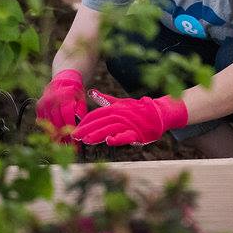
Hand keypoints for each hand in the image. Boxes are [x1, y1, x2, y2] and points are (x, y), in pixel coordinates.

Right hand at [35, 69, 86, 141]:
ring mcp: (44, 102)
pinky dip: (48, 130)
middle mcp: (52, 98)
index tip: (75, 140)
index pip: (67, 115)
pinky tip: (54, 138)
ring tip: (62, 146)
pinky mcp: (39, 106)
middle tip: (70, 147)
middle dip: (64, 136)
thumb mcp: (81, 98)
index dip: (71, 128)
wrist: (63, 79)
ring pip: (49, 123)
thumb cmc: (75, 91)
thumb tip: (81, 127)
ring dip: (56, 136)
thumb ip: (80, 111)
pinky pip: (43, 121)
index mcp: (64, 94)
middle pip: (57, 121)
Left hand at [73, 90, 187, 146]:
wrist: (158, 113)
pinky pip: (127, 135)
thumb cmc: (136, 109)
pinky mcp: (137, 133)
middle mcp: (121, 114)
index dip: (85, 123)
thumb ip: (104, 99)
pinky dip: (118, 138)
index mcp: (115, 107)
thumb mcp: (120, 103)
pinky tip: (109, 141)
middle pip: (101, 122)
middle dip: (87, 130)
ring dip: (98, 134)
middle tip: (75, 136)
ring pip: (111, 128)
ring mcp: (129, 123)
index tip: (75, 130)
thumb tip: (91, 92)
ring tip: (87, 140)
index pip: (97, 115)